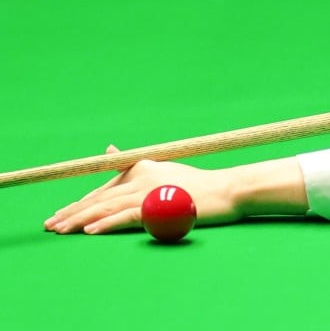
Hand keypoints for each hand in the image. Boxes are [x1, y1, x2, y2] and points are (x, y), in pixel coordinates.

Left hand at [44, 145, 241, 234]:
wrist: (226, 190)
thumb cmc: (200, 185)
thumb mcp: (164, 170)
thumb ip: (135, 166)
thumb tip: (110, 150)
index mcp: (142, 168)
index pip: (104, 189)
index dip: (81, 203)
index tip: (62, 214)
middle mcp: (141, 176)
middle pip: (100, 197)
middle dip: (72, 212)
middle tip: (50, 225)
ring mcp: (149, 191)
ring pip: (106, 207)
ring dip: (80, 220)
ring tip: (60, 230)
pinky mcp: (158, 205)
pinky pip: (125, 216)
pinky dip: (106, 223)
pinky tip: (89, 232)